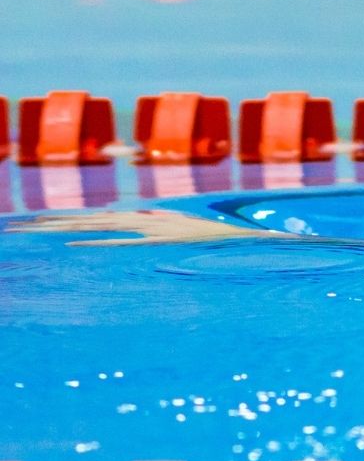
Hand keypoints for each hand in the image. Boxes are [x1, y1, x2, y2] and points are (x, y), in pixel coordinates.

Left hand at [4, 209, 275, 246]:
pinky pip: (120, 242)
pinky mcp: (157, 241)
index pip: (94, 218)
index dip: (64, 218)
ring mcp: (147, 230)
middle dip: (52, 222)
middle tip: (20, 226)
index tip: (37, 222)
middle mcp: (139, 221)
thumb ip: (159, 223)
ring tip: (35, 228)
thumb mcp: (181, 228)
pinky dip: (95, 241)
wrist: (244, 240)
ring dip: (64, 226)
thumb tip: (145, 220)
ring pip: (97, 226)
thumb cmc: (214, 238)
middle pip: (86, 220)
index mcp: (141, 219)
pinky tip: (71, 241)